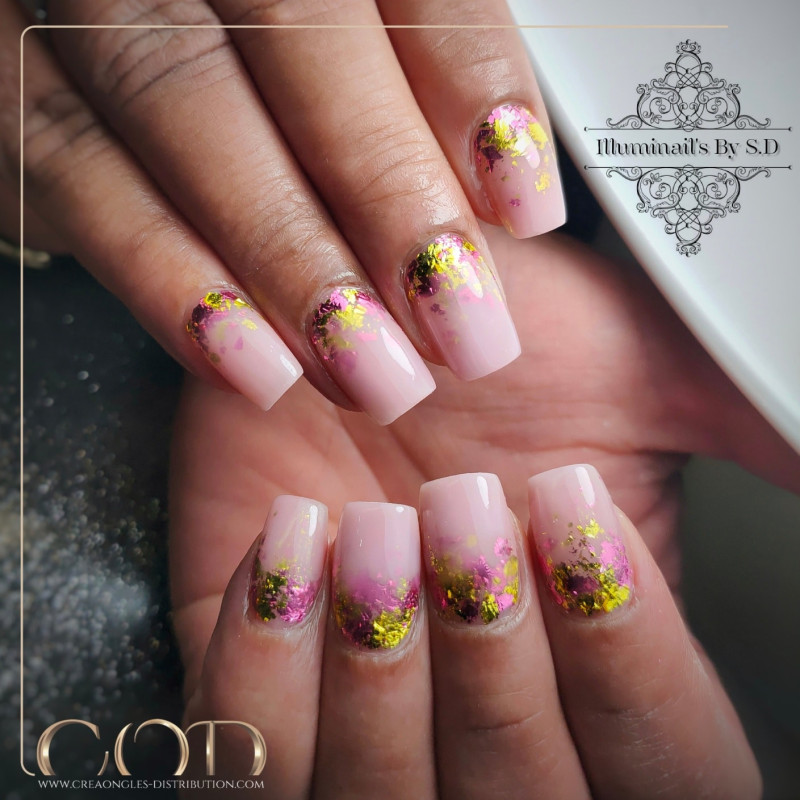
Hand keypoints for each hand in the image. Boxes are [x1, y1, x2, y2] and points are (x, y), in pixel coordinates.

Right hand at [2, 0, 563, 423]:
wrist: (106, 20)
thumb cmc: (258, 43)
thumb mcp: (345, 31)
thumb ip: (413, 71)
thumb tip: (502, 184)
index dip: (470, 85)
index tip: (523, 205)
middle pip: (298, 33)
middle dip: (387, 194)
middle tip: (459, 322)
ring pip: (181, 104)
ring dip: (286, 256)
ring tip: (371, 368)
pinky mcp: (8, 75)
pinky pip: (73, 172)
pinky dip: (166, 277)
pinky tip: (250, 363)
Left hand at [169, 229, 798, 797]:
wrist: (366, 315)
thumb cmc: (501, 347)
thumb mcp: (644, 378)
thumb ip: (755, 433)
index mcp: (601, 678)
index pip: (665, 769)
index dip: (624, 657)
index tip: (568, 506)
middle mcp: (487, 722)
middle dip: (491, 657)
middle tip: (460, 501)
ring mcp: (361, 722)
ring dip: (380, 669)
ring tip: (373, 519)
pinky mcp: (253, 692)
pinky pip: (243, 752)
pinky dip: (263, 660)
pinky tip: (293, 535)